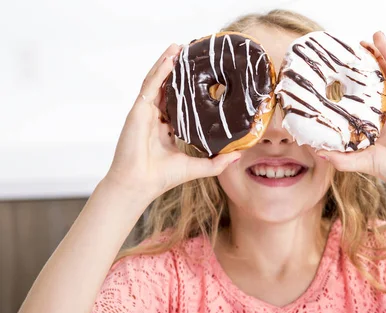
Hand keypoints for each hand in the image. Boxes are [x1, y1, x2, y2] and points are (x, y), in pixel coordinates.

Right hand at [104, 44, 240, 198]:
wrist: (140, 184)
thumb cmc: (162, 178)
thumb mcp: (196, 167)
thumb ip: (217, 162)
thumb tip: (238, 155)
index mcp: (166, 128)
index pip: (177, 102)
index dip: (187, 88)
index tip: (201, 76)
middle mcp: (155, 117)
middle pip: (166, 87)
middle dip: (177, 69)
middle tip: (191, 53)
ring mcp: (145, 112)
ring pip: (157, 81)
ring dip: (167, 62)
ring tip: (179, 46)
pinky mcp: (139, 110)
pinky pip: (151, 85)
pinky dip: (160, 69)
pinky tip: (170, 57)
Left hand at [318, 32, 385, 199]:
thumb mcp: (362, 161)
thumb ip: (341, 158)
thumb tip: (317, 151)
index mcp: (381, 117)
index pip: (368, 90)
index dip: (358, 75)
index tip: (344, 61)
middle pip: (383, 75)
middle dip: (373, 56)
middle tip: (360, 41)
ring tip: (378, 36)